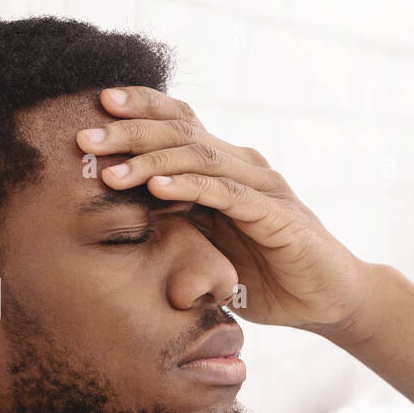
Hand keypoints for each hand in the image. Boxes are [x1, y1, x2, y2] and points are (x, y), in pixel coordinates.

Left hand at [76, 86, 373, 330]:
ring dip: (150, 160)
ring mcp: (261, 186)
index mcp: (225, 167)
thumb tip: (122, 222)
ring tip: (110, 169)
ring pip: (198, 157)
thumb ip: (178, 227)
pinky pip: (226, 194)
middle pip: (181, 131)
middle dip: (129, 132)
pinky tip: (158, 190)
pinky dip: (190, 188)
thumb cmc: (269, 276)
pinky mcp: (277, 214)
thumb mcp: (211, 249)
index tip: (91, 111)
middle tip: (85, 138)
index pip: (177, 123)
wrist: (328, 301)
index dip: (138, 111)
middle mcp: (243, 165)